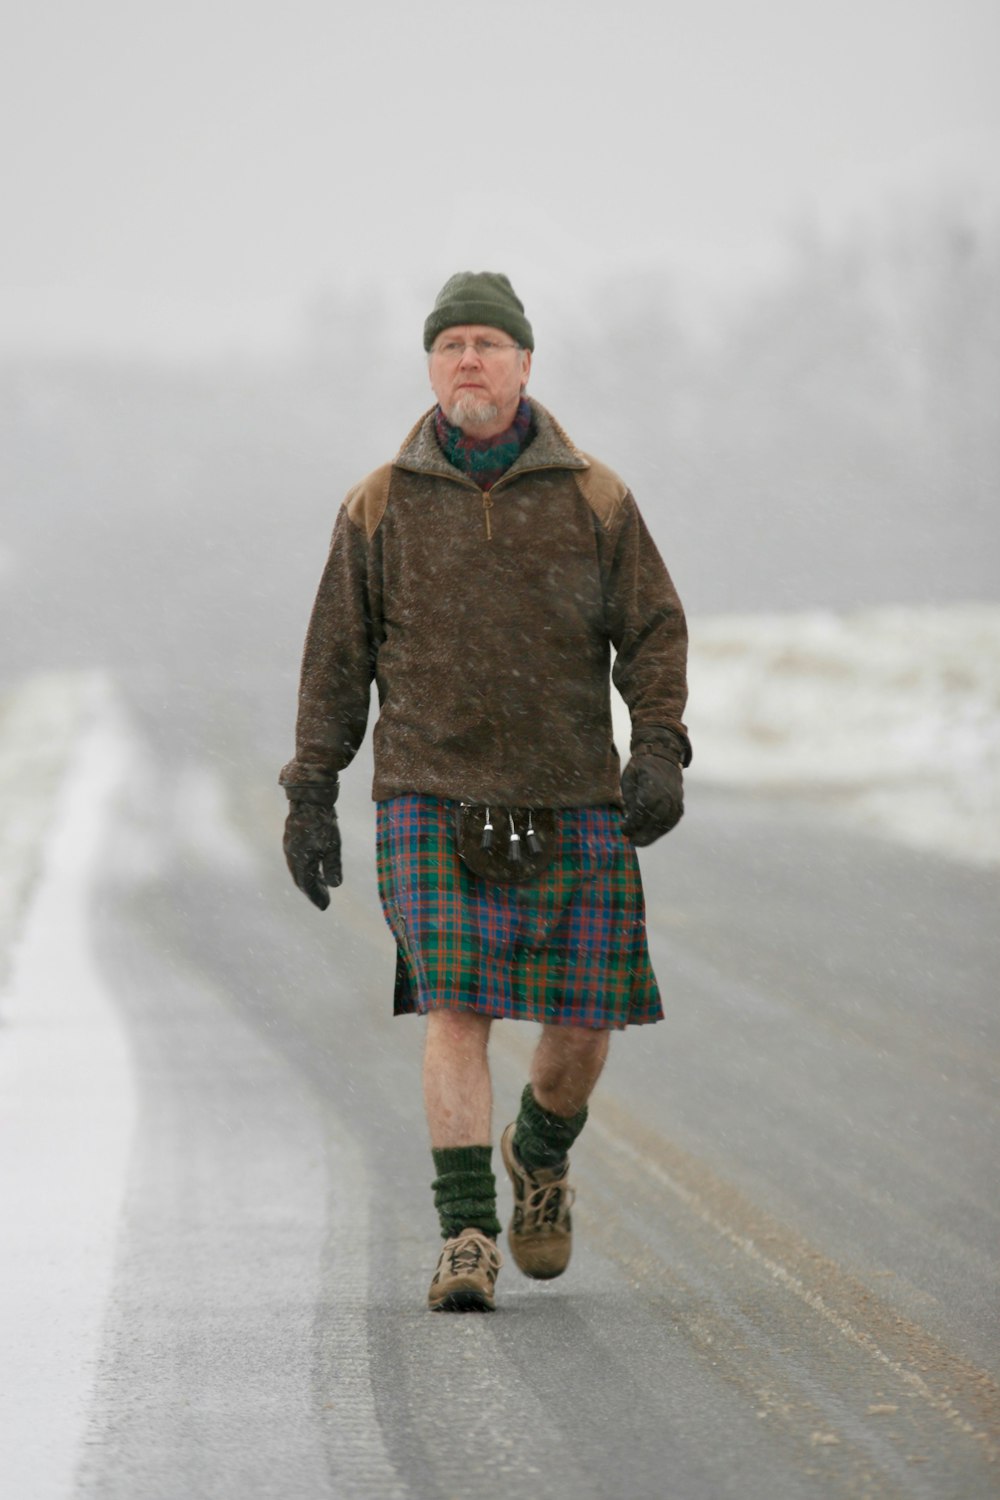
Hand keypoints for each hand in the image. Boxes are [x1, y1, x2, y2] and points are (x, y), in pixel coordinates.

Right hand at [283, 791, 341, 909]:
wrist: (309, 798)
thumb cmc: (323, 821)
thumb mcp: (332, 845)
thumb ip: (332, 866)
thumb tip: (335, 885)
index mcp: (300, 860)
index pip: (307, 885)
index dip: (316, 896)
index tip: (325, 906)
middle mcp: (291, 855)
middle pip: (300, 879)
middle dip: (312, 891)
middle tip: (324, 899)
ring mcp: (289, 846)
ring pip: (297, 869)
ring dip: (308, 879)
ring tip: (321, 885)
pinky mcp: (290, 838)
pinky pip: (296, 859)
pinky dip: (305, 868)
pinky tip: (314, 866)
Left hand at [620, 754, 683, 845]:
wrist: (663, 756)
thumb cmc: (641, 768)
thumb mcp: (629, 780)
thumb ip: (630, 799)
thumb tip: (629, 818)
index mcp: (652, 790)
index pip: (641, 815)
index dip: (632, 825)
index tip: (623, 829)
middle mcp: (666, 798)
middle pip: (654, 823)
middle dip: (641, 835)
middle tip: (631, 841)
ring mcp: (675, 802)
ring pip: (664, 825)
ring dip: (652, 836)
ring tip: (640, 841)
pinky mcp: (679, 805)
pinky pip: (671, 822)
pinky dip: (662, 830)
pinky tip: (653, 834)